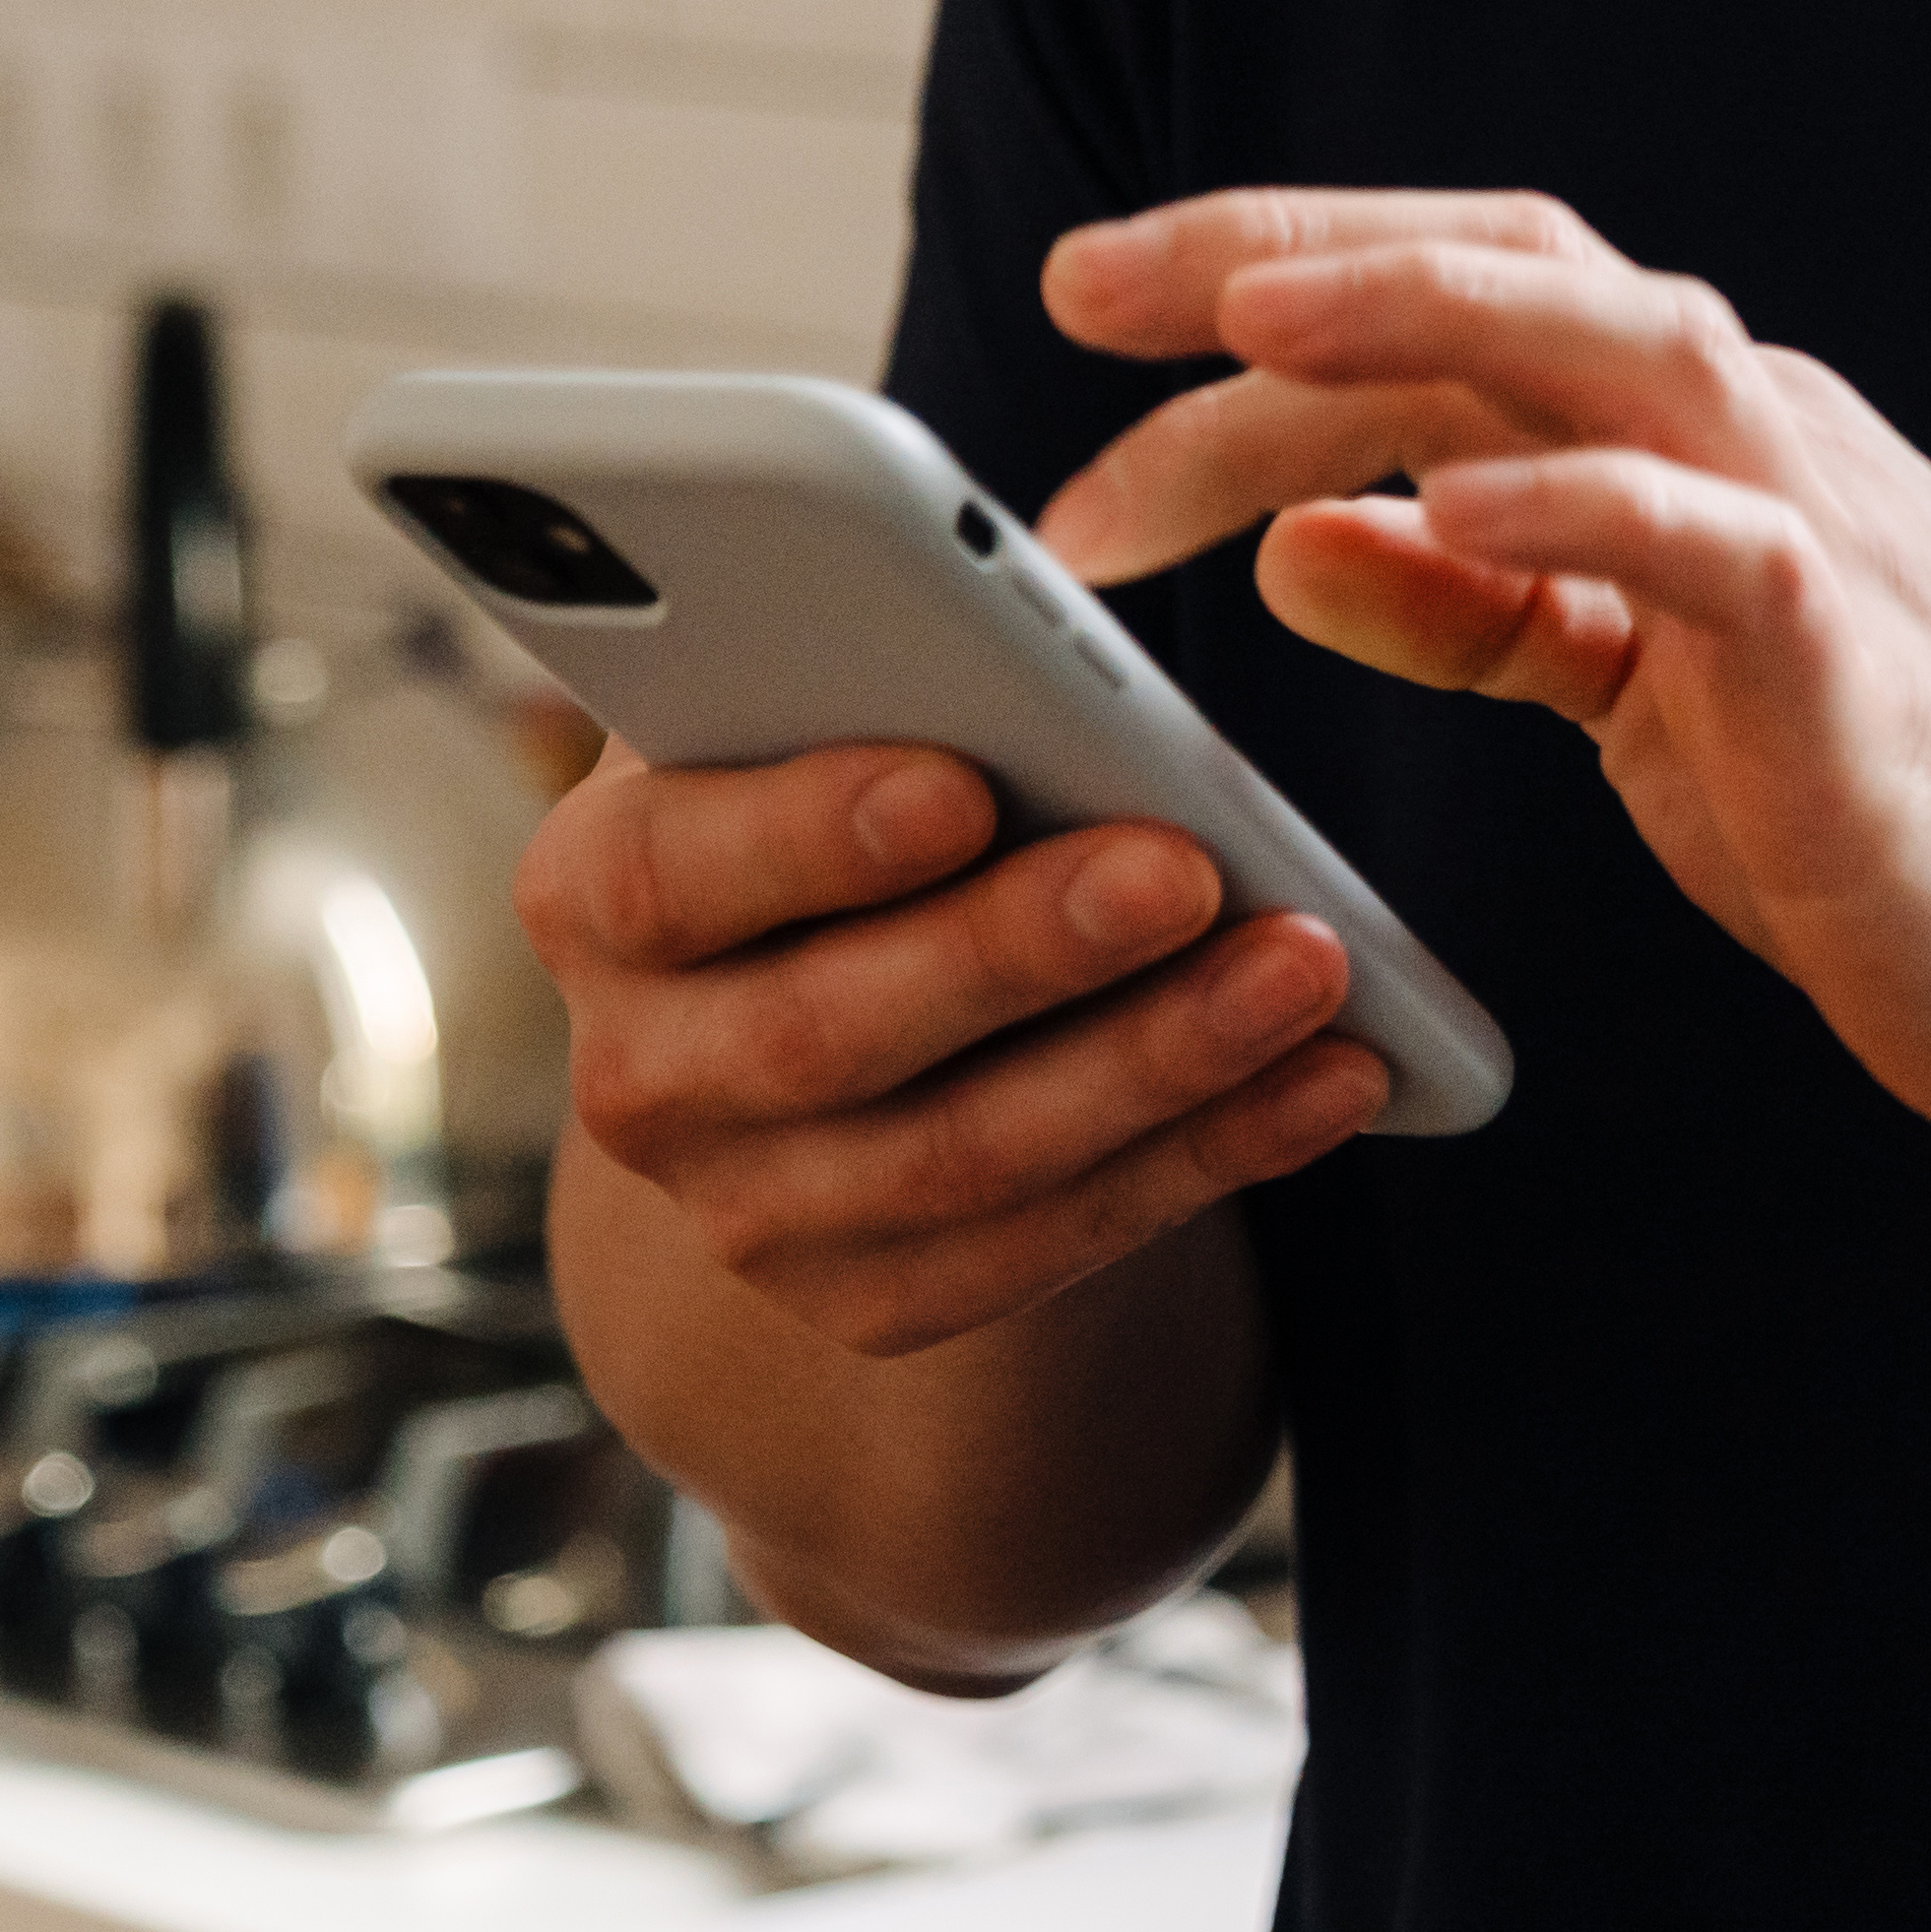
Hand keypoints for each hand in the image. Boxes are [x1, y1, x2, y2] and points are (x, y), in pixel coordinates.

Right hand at [519, 740, 1393, 1356]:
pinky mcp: (876, 1299)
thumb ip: (880, 670)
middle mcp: (645, 1076)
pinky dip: (1213, 1155)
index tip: (958, 782)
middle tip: (1189, 869)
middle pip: (831, 1030)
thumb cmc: (852, 789)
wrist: (837, 999)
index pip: (669, 870)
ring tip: (1308, 968)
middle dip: (1025, 948)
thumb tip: (1041, 632)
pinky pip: (1057, 1244)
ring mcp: (755, 1212)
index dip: (808, 833)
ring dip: (1158, 1061)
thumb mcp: (823, 707)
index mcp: (597, 892)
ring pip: (966, 1157)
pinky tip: (1334, 1077)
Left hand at [1044, 193, 1930, 1176]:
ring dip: (1415, 310)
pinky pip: (1719, 543)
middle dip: (1284, 254)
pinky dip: (1585, 503)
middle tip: (1078, 282)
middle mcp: (1754, 440)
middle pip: (1505, 270)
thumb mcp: (1640, 708)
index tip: (1086, 335)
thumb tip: (1297, 541)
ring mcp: (1824, 535)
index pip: (1456, 313)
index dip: (1262, 303)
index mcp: (1688, 448)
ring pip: (1612, 344)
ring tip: (1238, 315)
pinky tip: (1452, 502)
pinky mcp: (1866, 664)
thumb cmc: (1898, 836)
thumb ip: (1485, 614)